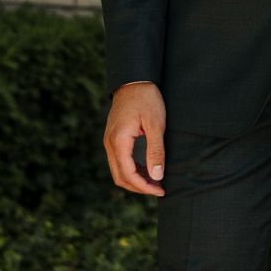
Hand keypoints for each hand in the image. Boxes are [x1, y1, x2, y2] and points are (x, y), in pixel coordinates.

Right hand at [105, 80, 166, 195]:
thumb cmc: (147, 99)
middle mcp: (110, 143)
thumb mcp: (156, 124)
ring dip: (135, 179)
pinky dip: (132, 170)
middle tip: (159, 188)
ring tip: (155, 181)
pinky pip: (119, 161)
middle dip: (139, 187)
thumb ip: (156, 151)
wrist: (134, 80)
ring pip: (118, 170)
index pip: (128, 174)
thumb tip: (156, 176)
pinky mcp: (114, 138)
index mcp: (118, 141)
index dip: (144, 186)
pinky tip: (147, 169)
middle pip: (120, 176)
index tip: (160, 189)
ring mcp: (110, 141)